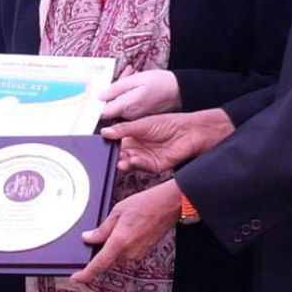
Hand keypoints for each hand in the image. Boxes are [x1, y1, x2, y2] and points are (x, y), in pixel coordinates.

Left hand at [71, 180, 182, 283]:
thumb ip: (102, 229)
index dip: (85, 274)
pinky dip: (120, 248)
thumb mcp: (117, 212)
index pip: (99, 265)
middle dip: (97, 258)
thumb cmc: (145, 204)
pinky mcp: (144, 252)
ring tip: (110, 232)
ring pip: (117, 258)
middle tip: (91, 246)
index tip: (76, 278)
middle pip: (107, 263)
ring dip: (110, 251)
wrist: (169, 205)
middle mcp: (129, 253)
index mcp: (119, 242)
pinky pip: (126, 254)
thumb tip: (88, 238)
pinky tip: (121, 234)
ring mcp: (138, 254)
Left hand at [99, 69, 179, 120]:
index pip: (102, 112)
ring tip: (132, 73)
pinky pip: (127, 103)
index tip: (97, 90)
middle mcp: (128, 115)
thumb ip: (116, 88)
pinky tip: (135, 81)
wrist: (179, 91)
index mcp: (126, 106)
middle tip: (125, 74)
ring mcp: (133, 116)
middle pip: (110, 105)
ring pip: (119, 103)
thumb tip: (99, 96)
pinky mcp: (138, 115)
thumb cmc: (159, 83)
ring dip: (121, 89)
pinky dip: (128, 92)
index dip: (97, 102)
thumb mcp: (136, 80)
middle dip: (112, 89)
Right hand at [100, 108, 234, 172]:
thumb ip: (123, 130)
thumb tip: (105, 132)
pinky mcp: (153, 166)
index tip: (102, 145)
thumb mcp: (142, 124)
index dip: (110, 144)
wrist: (189, 133)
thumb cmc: (169, 124)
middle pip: (121, 154)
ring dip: (124, 162)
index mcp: (133, 135)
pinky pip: (140, 167)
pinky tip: (132, 160)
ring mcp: (145, 157)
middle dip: (115, 156)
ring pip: (129, 162)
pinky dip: (135, 165)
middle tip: (109, 156)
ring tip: (121, 161)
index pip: (117, 141)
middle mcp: (138, 147)